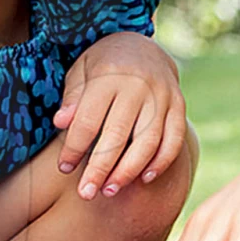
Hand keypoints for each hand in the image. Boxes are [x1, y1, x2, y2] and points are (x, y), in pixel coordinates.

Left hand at [54, 32, 185, 199]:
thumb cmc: (103, 66)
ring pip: (148, 141)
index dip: (74, 148)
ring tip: (110, 190)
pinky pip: (174, 139)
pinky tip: (144, 178)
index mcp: (109, 75)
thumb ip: (73, 98)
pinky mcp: (179, 105)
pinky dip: (161, 162)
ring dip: (129, 171)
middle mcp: (138, 86)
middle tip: (86, 194)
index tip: (64, 168)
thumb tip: (61, 122)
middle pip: (117, 135)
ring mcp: (162, 96)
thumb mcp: (81, 71)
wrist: (143, 47)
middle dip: (99, 168)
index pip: (88, 120)